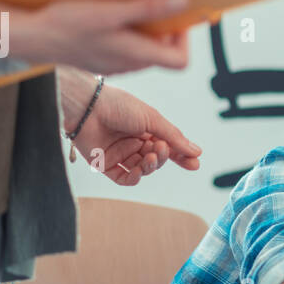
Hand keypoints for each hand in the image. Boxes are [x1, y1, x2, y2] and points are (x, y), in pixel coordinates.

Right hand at [16, 0, 191, 73]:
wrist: (31, 37)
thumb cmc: (67, 24)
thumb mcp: (110, 11)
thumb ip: (149, 8)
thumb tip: (183, 1)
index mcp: (136, 56)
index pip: (180, 61)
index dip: (184, 39)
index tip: (175, 16)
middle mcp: (129, 65)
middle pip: (163, 53)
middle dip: (165, 28)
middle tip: (154, 1)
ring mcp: (115, 64)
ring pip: (143, 49)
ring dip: (145, 28)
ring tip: (131, 4)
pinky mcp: (102, 58)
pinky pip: (126, 47)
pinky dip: (128, 31)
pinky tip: (112, 14)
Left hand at [60, 67, 201, 184]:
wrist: (88, 106)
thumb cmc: (118, 105)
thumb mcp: (152, 119)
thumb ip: (173, 137)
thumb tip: (196, 151)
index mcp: (145, 128)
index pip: (168, 146)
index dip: (181, 155)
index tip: (195, 163)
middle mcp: (133, 142)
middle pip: (156, 159)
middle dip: (164, 157)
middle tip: (162, 149)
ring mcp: (119, 154)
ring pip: (142, 169)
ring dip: (150, 166)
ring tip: (150, 155)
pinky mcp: (105, 164)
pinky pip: (124, 178)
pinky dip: (134, 177)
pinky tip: (137, 172)